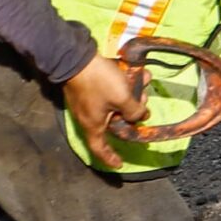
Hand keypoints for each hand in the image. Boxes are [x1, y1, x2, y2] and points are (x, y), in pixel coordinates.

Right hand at [65, 53, 149, 170]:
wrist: (75, 57)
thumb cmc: (99, 82)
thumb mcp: (122, 97)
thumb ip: (134, 111)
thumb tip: (138, 117)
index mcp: (94, 125)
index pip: (100, 149)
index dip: (110, 158)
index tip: (119, 164)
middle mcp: (89, 117)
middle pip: (115, 122)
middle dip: (132, 113)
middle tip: (144, 102)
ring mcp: (88, 102)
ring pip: (115, 104)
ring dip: (132, 94)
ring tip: (144, 80)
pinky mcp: (90, 88)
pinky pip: (110, 92)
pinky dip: (123, 84)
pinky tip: (136, 72)